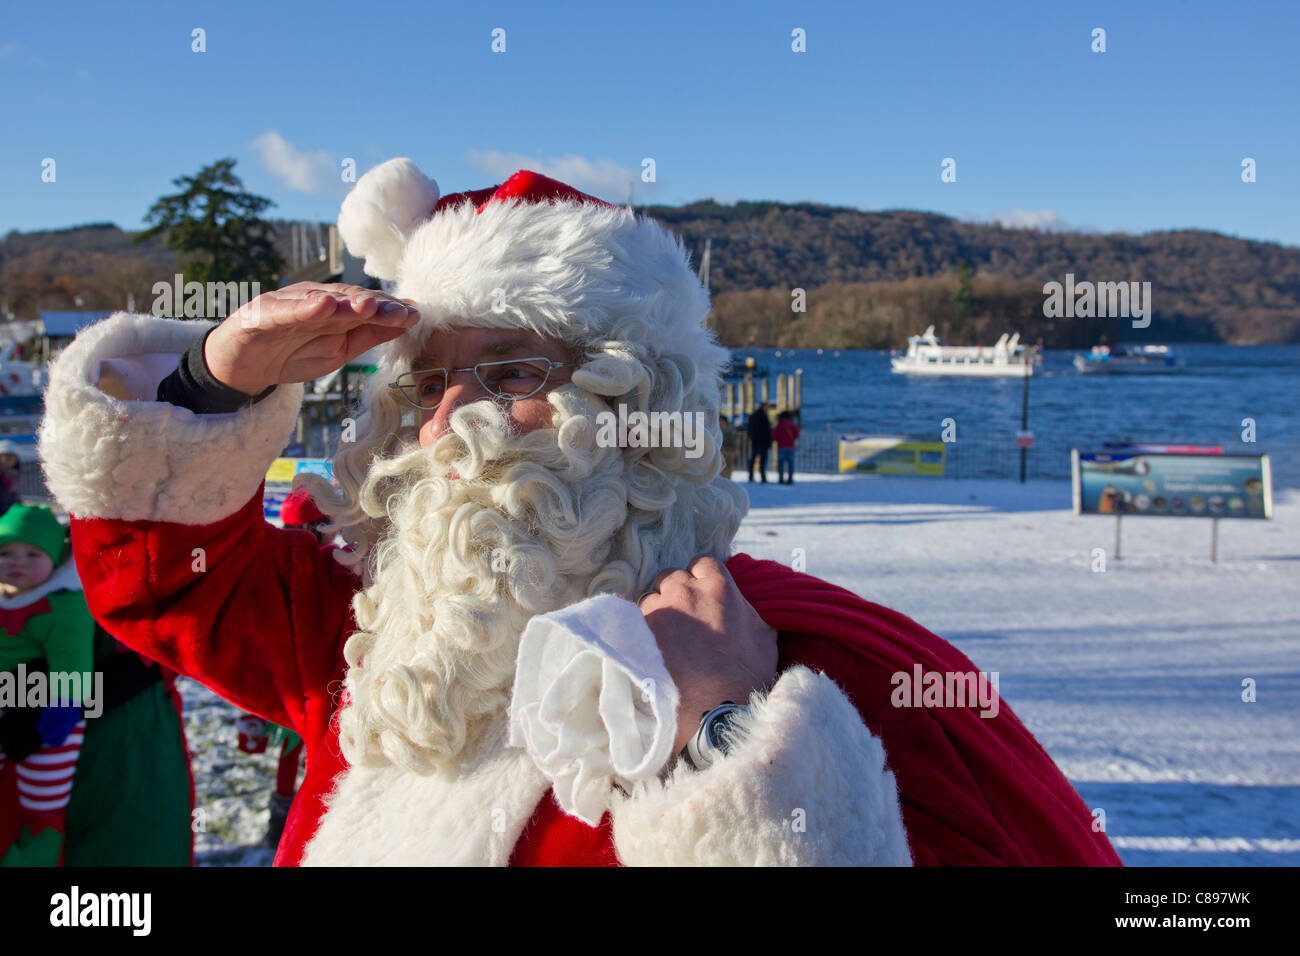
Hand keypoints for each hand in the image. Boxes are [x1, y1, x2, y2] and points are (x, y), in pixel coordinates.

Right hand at [204, 282, 419, 394]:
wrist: (242, 365)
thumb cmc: (293, 353)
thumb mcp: (338, 350)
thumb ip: (368, 335)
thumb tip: (406, 322)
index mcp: (334, 309)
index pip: (366, 307)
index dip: (391, 310)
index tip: (417, 315)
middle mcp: (313, 300)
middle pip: (348, 300)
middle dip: (376, 304)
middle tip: (402, 310)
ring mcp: (287, 305)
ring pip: (319, 301)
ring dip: (345, 301)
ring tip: (368, 304)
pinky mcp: (260, 315)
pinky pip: (284, 311)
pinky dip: (302, 308)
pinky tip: (320, 305)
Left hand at [638, 555, 779, 755]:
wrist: (716, 711)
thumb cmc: (745, 677)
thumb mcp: (764, 636)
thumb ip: (749, 611)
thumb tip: (742, 607)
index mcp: (717, 585)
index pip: (701, 563)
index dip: (700, 580)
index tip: (701, 597)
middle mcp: (683, 590)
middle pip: (670, 577)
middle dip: (675, 593)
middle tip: (682, 620)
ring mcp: (657, 609)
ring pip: (649, 599)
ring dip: (656, 613)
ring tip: (665, 641)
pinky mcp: (636, 632)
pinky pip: (631, 622)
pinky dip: (639, 633)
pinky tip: (649, 652)